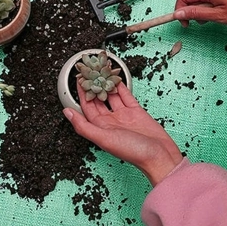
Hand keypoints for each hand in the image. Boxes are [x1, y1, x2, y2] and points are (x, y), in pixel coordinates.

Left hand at [63, 81, 182, 185]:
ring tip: (101, 70)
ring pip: (112, 96)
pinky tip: (116, 77)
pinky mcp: (136, 111)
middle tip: (90, 70)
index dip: (82, 93)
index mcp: (100, 127)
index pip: (87, 106)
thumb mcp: (104, 139)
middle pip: (98, 99)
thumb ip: (84, 126)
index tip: (78, 79)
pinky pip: (126, 96)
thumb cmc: (133, 152)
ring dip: (106, 83)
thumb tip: (66, 113)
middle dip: (93, 85)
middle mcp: (110, 121)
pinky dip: (121, 86)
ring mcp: (123, 115)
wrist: (160, 156)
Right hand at [173, 0, 226, 26]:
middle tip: (201, 23)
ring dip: (201, 9)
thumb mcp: (219, 16)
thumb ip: (197, 13)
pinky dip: (210, 5)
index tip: (184, 23)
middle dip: (191, 11)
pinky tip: (220, 13)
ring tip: (214, 19)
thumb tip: (178, 13)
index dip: (180, 10)